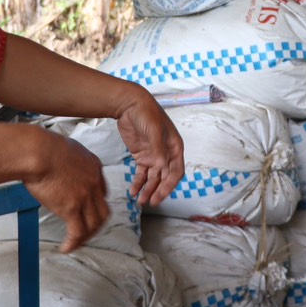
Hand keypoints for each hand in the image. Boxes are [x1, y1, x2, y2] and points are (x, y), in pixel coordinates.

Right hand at [23, 132, 108, 252]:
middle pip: (103, 211)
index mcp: (93, 166)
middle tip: (84, 232)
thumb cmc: (41, 147)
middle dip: (95, 224)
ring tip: (74, 243)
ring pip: (94, 224)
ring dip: (86, 236)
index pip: (101, 191)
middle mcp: (94, 183)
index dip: (95, 204)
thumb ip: (67, 161)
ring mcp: (85, 196)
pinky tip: (65, 248)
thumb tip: (57, 168)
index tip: (86, 211)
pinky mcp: (71, 208)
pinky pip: (77, 232)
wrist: (37, 152)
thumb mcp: (64, 149)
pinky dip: (73, 243)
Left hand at [115, 86, 184, 206]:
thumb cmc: (146, 113)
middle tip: (150, 202)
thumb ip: (157, 149)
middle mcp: (166, 153)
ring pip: (153, 178)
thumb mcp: (153, 130)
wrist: (129, 104)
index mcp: (174, 147)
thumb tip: (161, 167)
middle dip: (158, 191)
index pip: (176, 171)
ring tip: (140, 201)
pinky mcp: (141, 155)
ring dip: (148, 189)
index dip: (170, 185)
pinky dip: (138, 182)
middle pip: (165, 177)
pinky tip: (134, 191)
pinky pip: (141, 173)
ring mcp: (153, 155)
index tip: (161, 195)